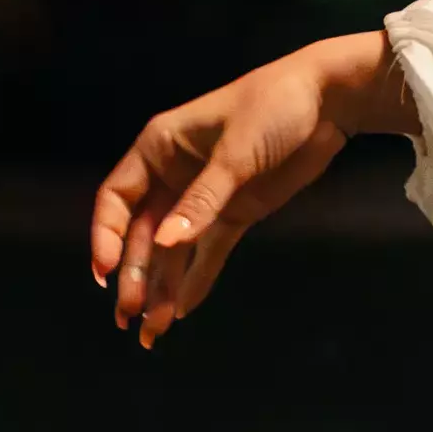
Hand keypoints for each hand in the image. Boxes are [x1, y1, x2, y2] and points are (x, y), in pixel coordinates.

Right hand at [91, 32, 395, 345]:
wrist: (328, 100)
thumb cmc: (273, 107)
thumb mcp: (235, 153)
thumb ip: (201, 201)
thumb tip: (164, 244)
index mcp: (158, 149)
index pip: (116, 199)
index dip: (106, 236)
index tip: (104, 272)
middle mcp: (173, 176)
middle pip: (142, 233)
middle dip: (135, 274)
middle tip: (128, 315)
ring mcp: (204, 198)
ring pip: (173, 249)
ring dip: (162, 286)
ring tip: (152, 331)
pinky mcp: (235, 213)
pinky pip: (209, 252)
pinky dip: (196, 280)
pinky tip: (182, 310)